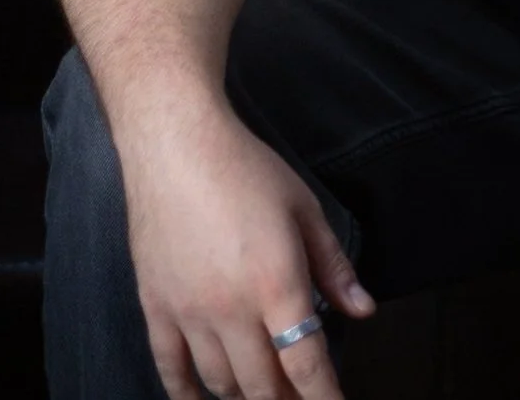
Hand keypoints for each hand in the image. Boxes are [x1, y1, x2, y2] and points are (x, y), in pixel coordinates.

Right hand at [120, 98, 375, 398]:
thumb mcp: (304, 208)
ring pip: (221, 383)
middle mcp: (232, 309)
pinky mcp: (156, 307)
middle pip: (263, 386)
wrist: (177, 146)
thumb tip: (363, 310)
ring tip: (265, 392)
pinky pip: (170, 369)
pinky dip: (188, 395)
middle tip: (302, 398)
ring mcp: (189, 313)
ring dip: (247, 396)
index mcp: (276, 284)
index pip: (305, 364)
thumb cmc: (247, 169)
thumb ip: (333, 266)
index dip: (324, 398)